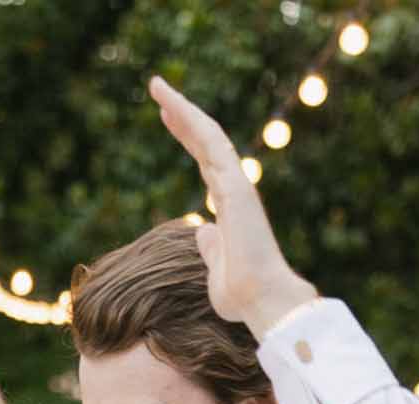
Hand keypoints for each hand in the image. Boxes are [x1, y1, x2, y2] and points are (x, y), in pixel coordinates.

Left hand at [148, 76, 316, 334]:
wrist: (261, 301)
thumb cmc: (242, 296)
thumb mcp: (216, 268)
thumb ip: (211, 248)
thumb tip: (202, 232)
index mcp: (229, 205)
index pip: (205, 161)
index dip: (187, 137)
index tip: (168, 119)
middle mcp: (234, 188)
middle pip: (205, 140)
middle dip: (182, 115)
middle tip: (159, 91)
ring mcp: (237, 183)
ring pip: (208, 134)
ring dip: (182, 108)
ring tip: (157, 87)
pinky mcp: (236, 185)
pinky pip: (211, 144)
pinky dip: (192, 122)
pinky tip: (172, 106)